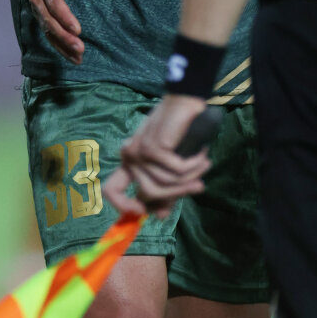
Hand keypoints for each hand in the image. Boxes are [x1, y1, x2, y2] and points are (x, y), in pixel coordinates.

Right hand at [28, 0, 96, 63]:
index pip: (54, 3)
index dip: (64, 17)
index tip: (77, 30)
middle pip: (49, 21)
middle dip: (63, 36)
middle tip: (80, 48)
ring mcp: (37, 8)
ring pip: (47, 31)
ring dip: (62, 45)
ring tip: (78, 58)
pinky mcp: (41, 14)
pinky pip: (48, 33)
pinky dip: (59, 45)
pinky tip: (72, 56)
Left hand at [104, 96, 211, 218]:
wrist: (184, 101)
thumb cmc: (177, 131)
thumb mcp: (169, 164)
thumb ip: (164, 189)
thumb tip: (159, 216)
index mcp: (129, 161)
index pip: (111, 190)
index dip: (124, 207)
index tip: (143, 212)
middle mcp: (129, 156)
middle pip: (149, 193)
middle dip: (177, 192)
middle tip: (198, 185)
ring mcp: (139, 151)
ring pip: (163, 184)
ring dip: (190, 178)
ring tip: (204, 164)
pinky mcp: (153, 147)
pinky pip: (176, 171)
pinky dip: (193, 165)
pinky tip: (202, 155)